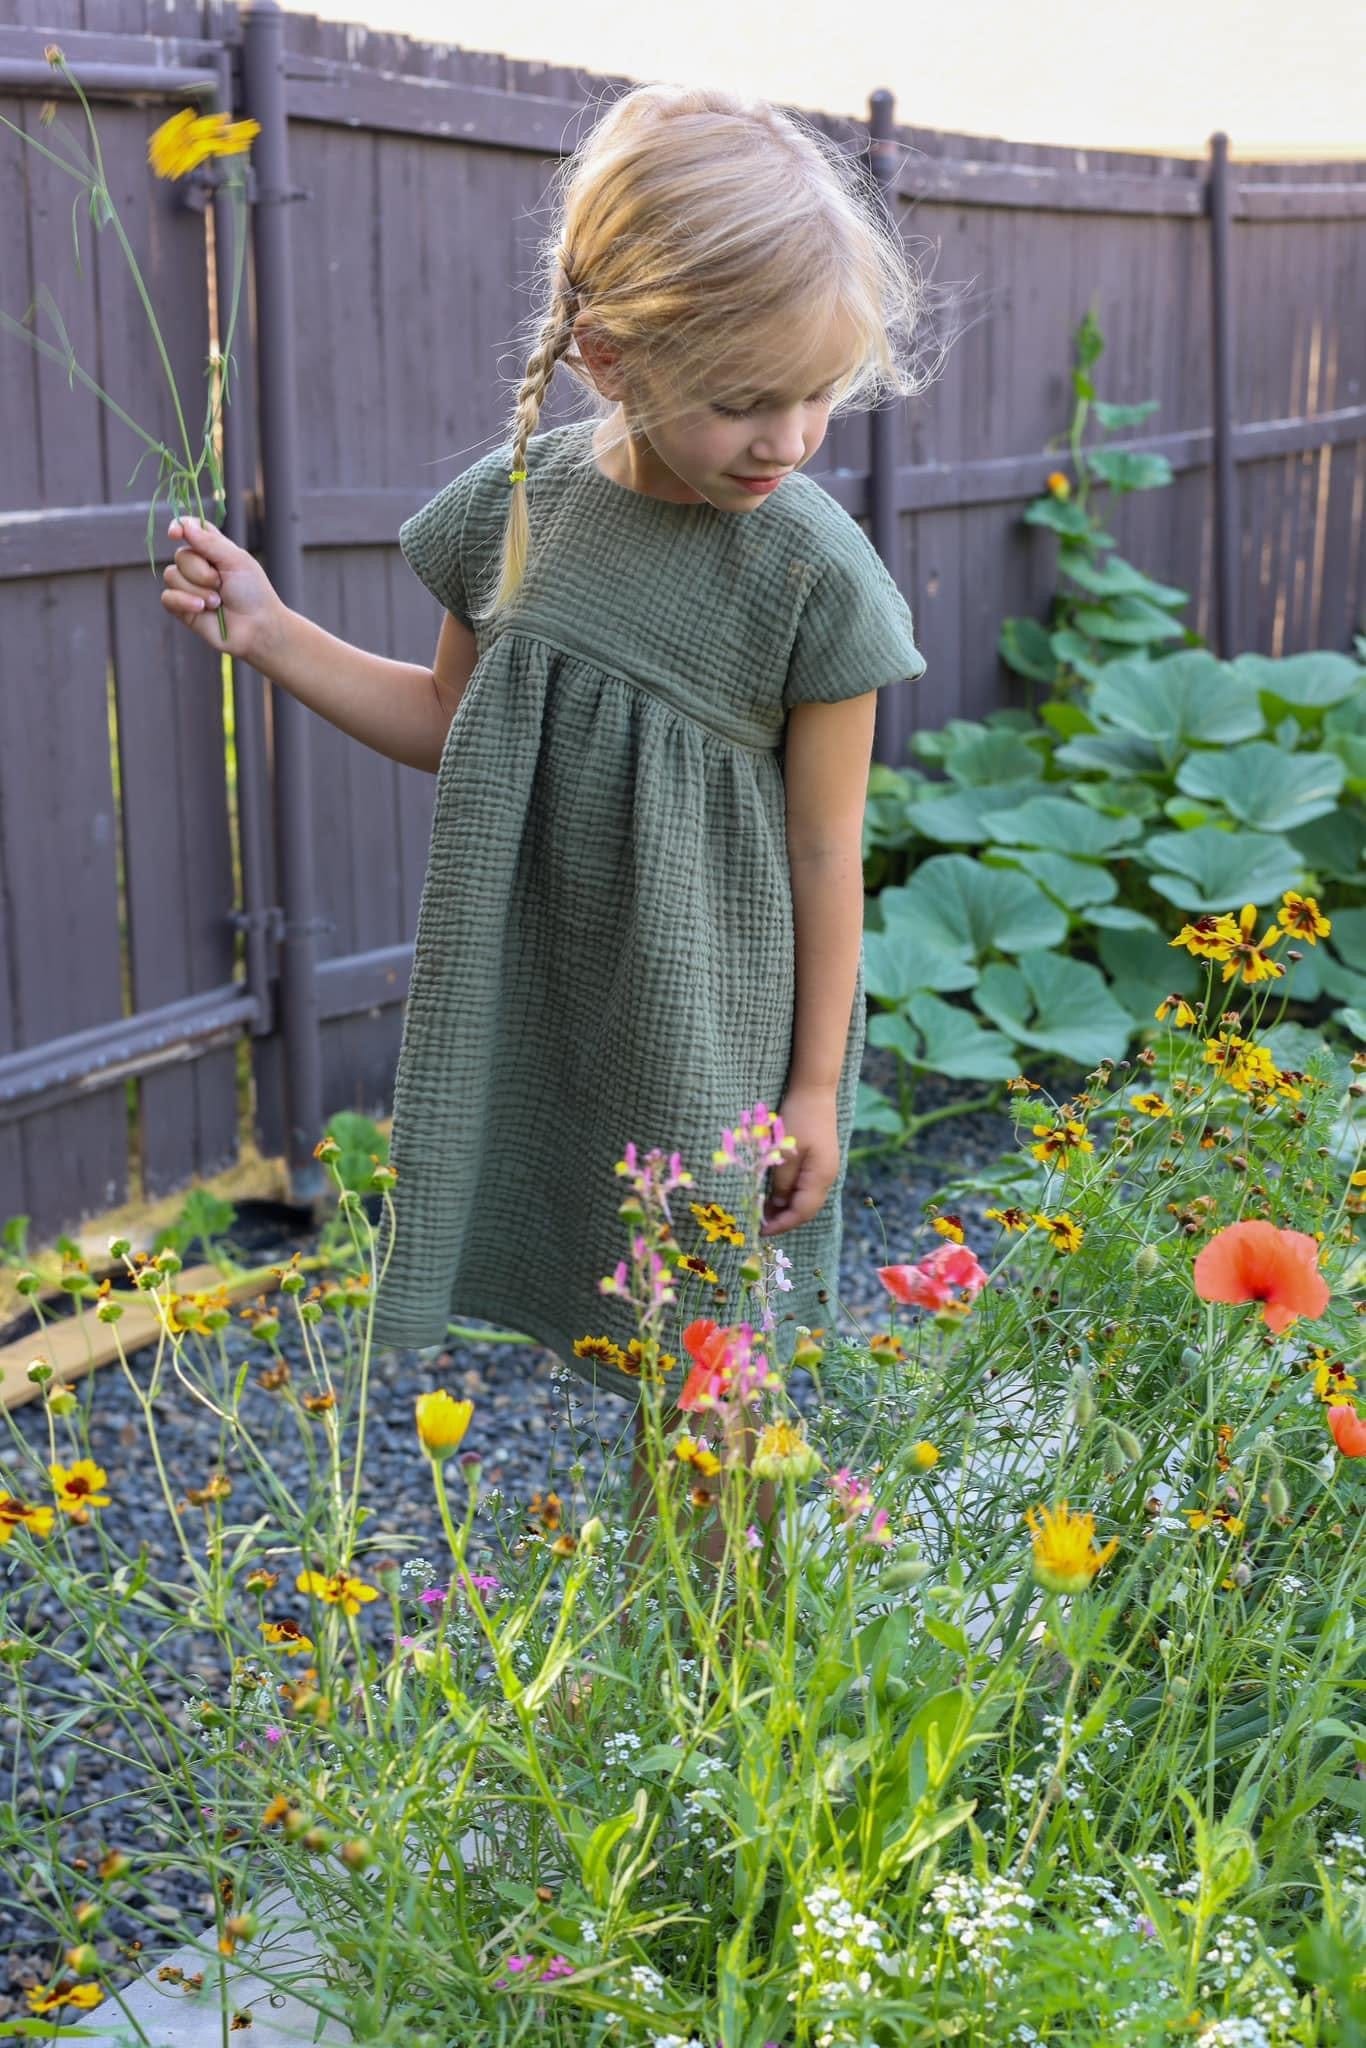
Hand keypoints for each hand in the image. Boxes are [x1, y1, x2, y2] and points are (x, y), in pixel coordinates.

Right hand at [160, 514, 285, 664]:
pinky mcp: (182, 608)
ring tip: (217, 602)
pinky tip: (202, 609)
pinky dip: (184, 602)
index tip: (175, 533)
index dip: (179, 527)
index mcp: (212, 549)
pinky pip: (167, 597)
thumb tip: (184, 525)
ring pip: (171, 576)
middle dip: (201, 571)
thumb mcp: (236, 560)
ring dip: (197, 590)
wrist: (257, 627)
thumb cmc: (253, 592)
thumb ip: (210, 542)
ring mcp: (188, 586)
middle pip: (180, 555)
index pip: (190, 529)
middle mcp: (198, 565)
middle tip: (222, 584)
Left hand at [760, 1085, 840, 1236]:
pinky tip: (772, 1191)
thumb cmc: (799, 1118)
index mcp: (821, 1177)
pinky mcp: (818, 1160)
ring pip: (804, 1197)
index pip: (802, 1212)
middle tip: (757, 1222)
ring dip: (783, 1206)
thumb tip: (778, 1206)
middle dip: (782, 1218)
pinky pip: (804, 1185)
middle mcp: (826, 1176)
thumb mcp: (784, 1152)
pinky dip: (788, 1192)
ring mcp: (824, 1168)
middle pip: (805, 1208)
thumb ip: (781, 1183)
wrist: (814, 1090)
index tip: (760, 1230)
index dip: (782, 1224)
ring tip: (760, 1209)